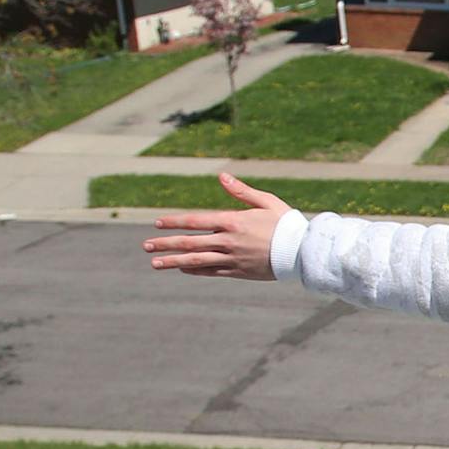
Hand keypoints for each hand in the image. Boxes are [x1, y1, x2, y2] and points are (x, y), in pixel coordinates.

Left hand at [144, 173, 290, 278]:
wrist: (302, 252)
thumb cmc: (286, 223)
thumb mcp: (266, 201)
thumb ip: (241, 191)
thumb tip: (222, 176)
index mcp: (232, 221)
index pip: (195, 221)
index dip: (174, 222)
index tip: (157, 224)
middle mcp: (228, 241)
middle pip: (190, 242)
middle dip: (165, 244)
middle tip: (146, 245)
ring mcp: (232, 258)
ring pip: (196, 261)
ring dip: (173, 262)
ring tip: (155, 263)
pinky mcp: (239, 271)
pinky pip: (211, 272)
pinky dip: (195, 270)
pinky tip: (182, 269)